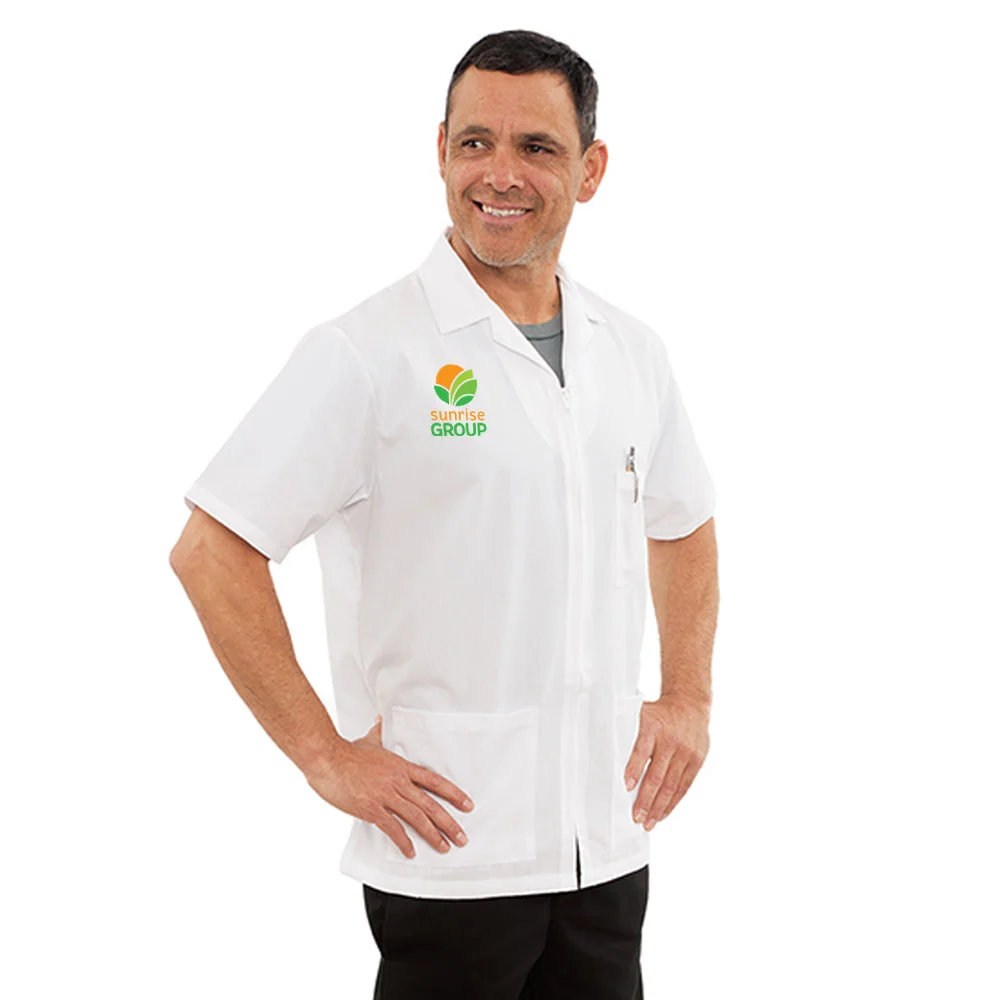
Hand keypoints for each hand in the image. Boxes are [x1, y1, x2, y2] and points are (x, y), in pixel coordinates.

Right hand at [304, 715, 474, 858]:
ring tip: (444, 847)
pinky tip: (411, 851)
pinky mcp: (371, 808)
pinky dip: (403, 841)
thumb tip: (380, 721)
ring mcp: (386, 795)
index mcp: (401, 767)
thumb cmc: (346, 752)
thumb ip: (378, 733)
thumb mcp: (369, 740)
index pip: (434, 781)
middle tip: (462, 837)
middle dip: (449, 822)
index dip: (453, 793)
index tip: (467, 805)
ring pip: (416, 817)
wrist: (327, 759)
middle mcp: (398, 782)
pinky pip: (392, 828)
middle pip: (430, 804)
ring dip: (433, 834)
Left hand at [623, 695, 709, 829]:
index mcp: (653, 726)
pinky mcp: (697, 760)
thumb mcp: (640, 712)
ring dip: (658, 807)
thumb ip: (625, 729)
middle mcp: (671, 740)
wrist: (690, 703)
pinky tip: (662, 814)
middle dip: (646, 799)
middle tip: (635, 817)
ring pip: (671, 785)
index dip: (635, 769)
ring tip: (648, 823)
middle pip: (657, 774)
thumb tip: (601, 748)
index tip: (627, 786)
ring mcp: (686, 752)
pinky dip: (673, 802)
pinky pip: (684, 786)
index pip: (642, 750)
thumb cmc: (658, 712)